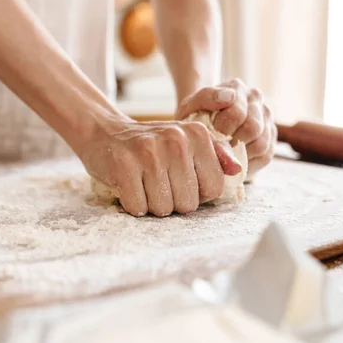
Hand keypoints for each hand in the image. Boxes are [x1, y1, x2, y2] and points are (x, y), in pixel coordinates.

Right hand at [80, 117, 243, 216]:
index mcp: (197, 134)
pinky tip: (130, 186)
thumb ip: (216, 155)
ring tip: (144, 185)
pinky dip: (132, 204)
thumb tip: (236, 170)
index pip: (213, 189)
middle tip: (159, 184)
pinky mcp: (124, 166)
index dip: (197, 194)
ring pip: (163, 208)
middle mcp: (176, 140)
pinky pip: (138, 207)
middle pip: (188, 203)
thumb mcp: (187, 141)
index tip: (181, 181)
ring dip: (152, 204)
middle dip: (173, 202)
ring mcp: (149, 152)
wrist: (105, 133)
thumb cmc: (151, 144)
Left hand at [176, 79, 276, 177]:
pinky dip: (249, 163)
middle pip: (253, 128)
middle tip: (218, 149)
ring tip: (225, 156)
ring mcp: (266, 118)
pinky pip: (265, 156)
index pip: (237, 113)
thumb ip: (207, 97)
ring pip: (261, 144)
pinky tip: (234, 162)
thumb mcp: (192, 104)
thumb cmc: (196, 114)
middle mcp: (256, 99)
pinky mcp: (271, 138)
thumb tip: (229, 96)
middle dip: (232, 143)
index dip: (222, 130)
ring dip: (241, 155)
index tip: (211, 137)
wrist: (202, 122)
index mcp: (238, 88)